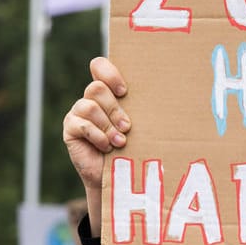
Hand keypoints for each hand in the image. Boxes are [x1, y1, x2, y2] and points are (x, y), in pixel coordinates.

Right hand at [63, 57, 131, 236]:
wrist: (117, 178)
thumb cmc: (134, 148)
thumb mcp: (140, 125)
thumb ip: (143, 108)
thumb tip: (175, 94)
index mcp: (108, 92)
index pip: (99, 66)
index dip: (109, 73)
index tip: (124, 90)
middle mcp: (90, 99)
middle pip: (96, 88)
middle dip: (114, 109)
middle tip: (127, 127)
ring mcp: (77, 113)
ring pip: (89, 106)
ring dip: (108, 125)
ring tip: (120, 142)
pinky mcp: (70, 128)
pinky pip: (81, 124)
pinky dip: (97, 136)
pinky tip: (106, 147)